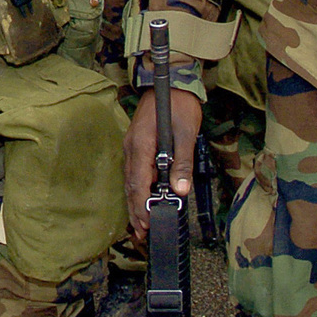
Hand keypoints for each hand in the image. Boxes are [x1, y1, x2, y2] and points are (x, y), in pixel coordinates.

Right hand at [124, 86, 202, 242]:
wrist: (171, 82)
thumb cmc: (179, 105)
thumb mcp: (186, 134)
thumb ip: (182, 162)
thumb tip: (179, 190)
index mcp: (142, 144)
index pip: (138, 181)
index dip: (141, 205)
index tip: (146, 224)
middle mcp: (132, 147)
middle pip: (131, 185)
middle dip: (135, 210)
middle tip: (141, 233)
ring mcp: (132, 145)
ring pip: (131, 180)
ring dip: (135, 202)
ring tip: (140, 224)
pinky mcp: (137, 144)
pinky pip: (134, 172)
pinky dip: (137, 189)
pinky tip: (143, 199)